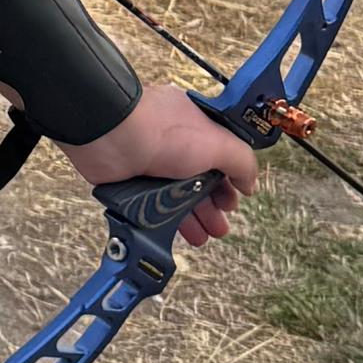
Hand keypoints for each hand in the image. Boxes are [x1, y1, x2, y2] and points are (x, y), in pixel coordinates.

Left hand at [61, 85, 258, 248]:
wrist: (110, 135)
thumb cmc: (161, 131)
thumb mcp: (217, 143)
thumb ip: (241, 162)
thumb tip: (251, 183)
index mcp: (196, 126)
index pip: (221, 155)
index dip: (230, 179)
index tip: (236, 199)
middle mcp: (174, 143)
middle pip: (200, 179)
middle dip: (214, 204)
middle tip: (222, 225)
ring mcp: (151, 162)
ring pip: (178, 195)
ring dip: (195, 217)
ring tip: (207, 236)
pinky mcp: (131, 181)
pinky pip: (154, 205)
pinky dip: (168, 221)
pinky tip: (180, 234)